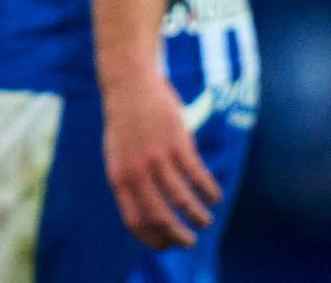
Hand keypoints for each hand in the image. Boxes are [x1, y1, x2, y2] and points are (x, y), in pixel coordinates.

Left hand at [102, 78, 220, 249]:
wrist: (130, 86)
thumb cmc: (125, 125)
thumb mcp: (117, 155)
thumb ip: (129, 183)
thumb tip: (146, 216)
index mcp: (119, 177)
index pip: (135, 221)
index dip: (154, 240)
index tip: (168, 245)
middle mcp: (136, 171)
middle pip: (161, 217)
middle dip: (179, 237)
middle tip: (190, 242)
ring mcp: (157, 157)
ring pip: (183, 201)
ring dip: (199, 217)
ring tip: (205, 220)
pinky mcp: (178, 144)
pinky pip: (198, 178)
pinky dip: (209, 192)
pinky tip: (213, 196)